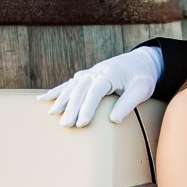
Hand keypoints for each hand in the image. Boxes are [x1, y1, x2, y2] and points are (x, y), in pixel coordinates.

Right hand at [38, 46, 162, 126]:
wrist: (142, 61)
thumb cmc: (143, 77)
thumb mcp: (142, 90)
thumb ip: (128, 103)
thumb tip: (113, 120)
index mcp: (110, 73)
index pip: (95, 90)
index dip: (87, 107)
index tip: (82, 123)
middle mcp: (97, 71)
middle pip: (80, 89)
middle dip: (71, 107)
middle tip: (66, 125)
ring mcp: (90, 73)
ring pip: (71, 86)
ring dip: (61, 100)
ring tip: (52, 115)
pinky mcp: (87, 76)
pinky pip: (69, 84)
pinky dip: (56, 91)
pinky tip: (43, 99)